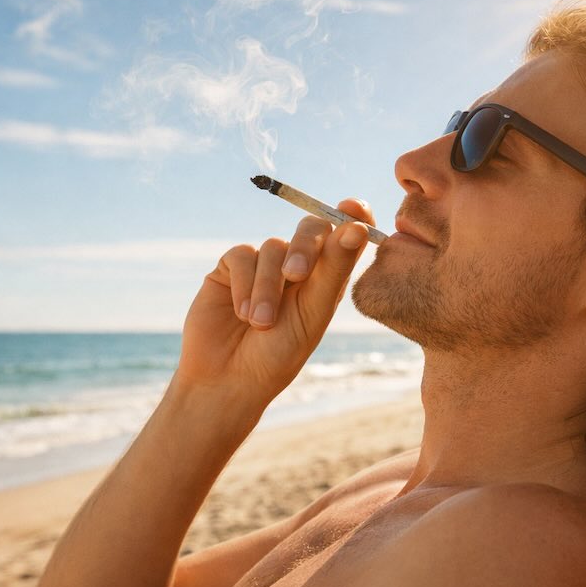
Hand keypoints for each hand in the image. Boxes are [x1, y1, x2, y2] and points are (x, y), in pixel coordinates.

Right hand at [174, 199, 374, 410]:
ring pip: (273, 247)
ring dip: (267, 287)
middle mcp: (299, 265)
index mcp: (328, 277)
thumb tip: (357, 227)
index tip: (354, 207)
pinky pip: (242, 255)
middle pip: (311, 228)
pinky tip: (242, 314)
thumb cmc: (278, 355)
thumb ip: (333, 270)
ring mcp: (264, 264)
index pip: (346, 234)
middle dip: (305, 247)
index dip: (353, 216)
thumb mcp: (312, 314)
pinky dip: (244, 284)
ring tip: (261, 323)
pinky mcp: (232, 267)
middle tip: (297, 276)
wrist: (228, 379)